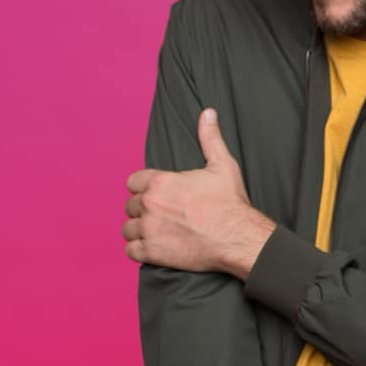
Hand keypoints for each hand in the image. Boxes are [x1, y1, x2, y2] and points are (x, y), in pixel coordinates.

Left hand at [122, 108, 275, 278]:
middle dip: (144, 209)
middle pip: (130, 205)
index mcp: (161, 182)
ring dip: (139, 229)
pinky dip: (139, 250)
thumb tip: (208, 113)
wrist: (237, 237)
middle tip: (162, 214)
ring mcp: (149, 229)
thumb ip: (210, 137)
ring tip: (156, 230)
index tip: (158, 194)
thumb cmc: (230, 202)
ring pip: (128, 228)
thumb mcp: (222, 165)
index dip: (145, 187)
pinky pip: (130, 251)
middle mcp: (150, 204)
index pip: (133, 182)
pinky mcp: (152, 252)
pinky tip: (152, 246)